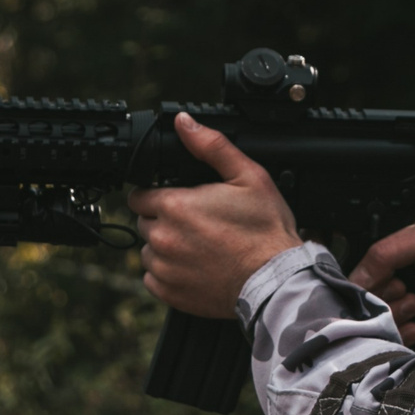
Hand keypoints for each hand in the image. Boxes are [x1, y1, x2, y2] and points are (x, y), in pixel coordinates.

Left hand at [126, 112, 302, 317]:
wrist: (275, 280)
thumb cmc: (265, 230)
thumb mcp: (248, 176)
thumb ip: (211, 146)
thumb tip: (183, 121)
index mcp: (174, 205)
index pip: (139, 196)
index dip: (158, 195)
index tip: (179, 200)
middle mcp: (162, 237)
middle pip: (145, 223)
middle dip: (164, 220)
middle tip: (196, 224)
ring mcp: (164, 268)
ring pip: (148, 251)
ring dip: (166, 247)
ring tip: (199, 247)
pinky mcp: (169, 292)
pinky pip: (153, 279)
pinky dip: (168, 273)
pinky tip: (195, 267)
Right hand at [347, 212, 414, 346]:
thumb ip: (386, 252)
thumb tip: (357, 281)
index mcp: (389, 253)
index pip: (359, 274)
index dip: (365, 284)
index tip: (384, 286)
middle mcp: (390, 278)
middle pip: (365, 300)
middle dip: (382, 300)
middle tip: (405, 291)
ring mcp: (401, 304)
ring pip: (377, 321)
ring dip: (393, 316)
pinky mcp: (411, 326)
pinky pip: (392, 337)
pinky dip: (401, 334)